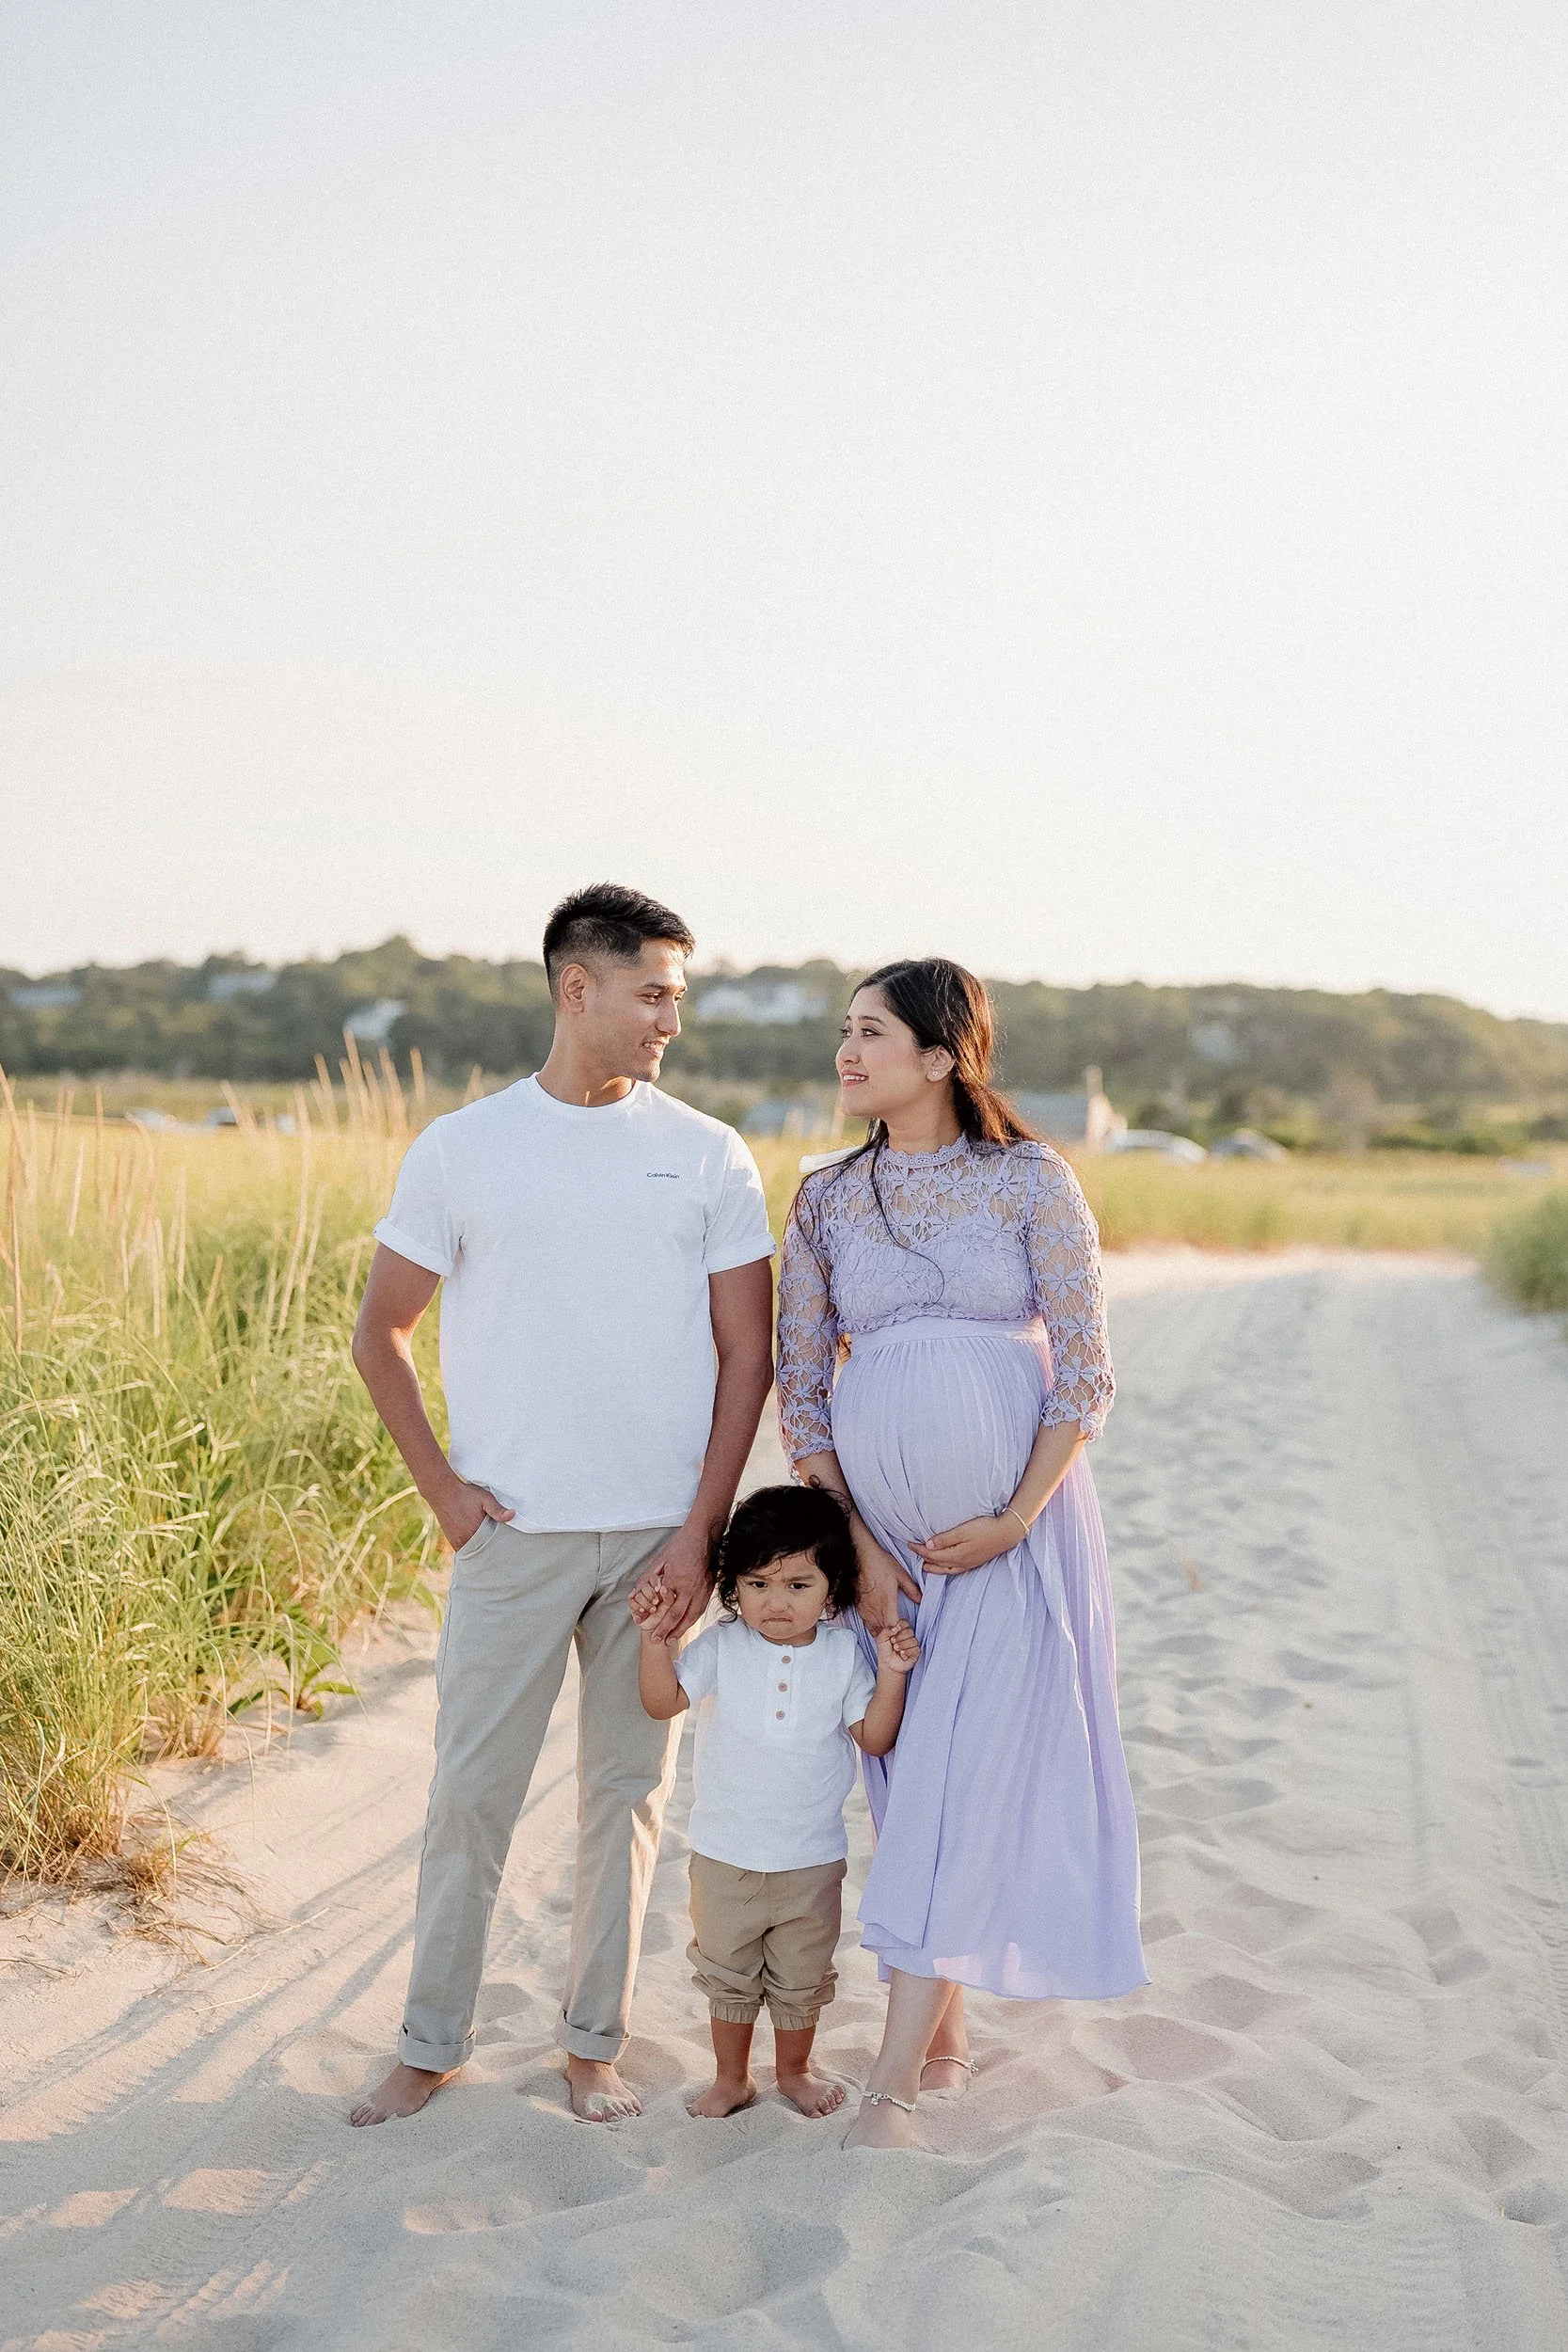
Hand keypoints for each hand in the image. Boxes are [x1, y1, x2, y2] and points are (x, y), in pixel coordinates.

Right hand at [436, 1479, 513, 1552]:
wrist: (442, 1492)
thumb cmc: (465, 1495)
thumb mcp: (485, 1498)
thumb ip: (498, 1509)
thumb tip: (513, 1515)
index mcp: (475, 1533)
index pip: (491, 1547)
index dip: (499, 1547)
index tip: (506, 1546)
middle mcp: (464, 1541)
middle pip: (482, 1551)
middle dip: (490, 1550)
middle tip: (500, 1549)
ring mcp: (456, 1542)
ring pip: (473, 1551)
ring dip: (480, 1549)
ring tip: (490, 1546)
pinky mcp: (451, 1539)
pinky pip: (464, 1549)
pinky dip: (472, 1547)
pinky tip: (478, 1543)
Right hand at [628, 1580, 664, 1631]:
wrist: (661, 1630)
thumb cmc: (669, 1615)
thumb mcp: (672, 1605)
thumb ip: (669, 1595)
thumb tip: (663, 1588)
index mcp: (659, 1585)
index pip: (653, 1578)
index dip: (655, 1583)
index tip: (659, 1589)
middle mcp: (648, 1589)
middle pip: (644, 1585)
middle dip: (650, 1594)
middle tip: (656, 1602)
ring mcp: (640, 1596)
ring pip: (638, 1594)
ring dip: (645, 1603)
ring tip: (652, 1610)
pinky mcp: (634, 1604)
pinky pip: (631, 1602)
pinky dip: (637, 1607)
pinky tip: (643, 1612)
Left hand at [630, 1522, 714, 1644]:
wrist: (703, 1537)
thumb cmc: (680, 1547)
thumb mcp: (659, 1561)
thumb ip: (646, 1580)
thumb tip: (633, 1596)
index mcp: (675, 1579)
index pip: (663, 1605)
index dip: (654, 1618)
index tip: (646, 1627)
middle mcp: (690, 1587)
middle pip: (677, 1615)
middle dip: (666, 1630)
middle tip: (657, 1641)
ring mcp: (702, 1589)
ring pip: (691, 1616)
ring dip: (680, 1630)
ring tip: (671, 1639)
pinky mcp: (709, 1589)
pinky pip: (700, 1610)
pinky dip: (691, 1620)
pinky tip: (685, 1626)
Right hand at [855, 1538, 922, 1633]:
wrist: (860, 1557)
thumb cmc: (881, 1564)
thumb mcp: (901, 1575)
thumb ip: (912, 1589)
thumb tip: (921, 1600)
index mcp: (887, 1603)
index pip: (893, 1628)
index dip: (899, 1633)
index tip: (904, 1629)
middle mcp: (874, 1609)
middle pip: (883, 1632)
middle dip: (892, 1636)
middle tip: (900, 1635)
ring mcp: (865, 1609)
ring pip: (874, 1630)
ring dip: (883, 1633)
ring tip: (891, 1634)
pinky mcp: (859, 1607)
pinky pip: (866, 1624)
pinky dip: (874, 1628)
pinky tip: (879, 1626)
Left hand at [874, 1622, 919, 1675]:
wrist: (887, 1664)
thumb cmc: (885, 1651)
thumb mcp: (881, 1639)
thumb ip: (886, 1630)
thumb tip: (896, 1628)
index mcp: (900, 1630)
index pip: (905, 1622)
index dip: (900, 1626)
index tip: (894, 1632)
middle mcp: (908, 1636)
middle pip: (910, 1631)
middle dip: (899, 1638)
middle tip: (893, 1643)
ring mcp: (912, 1644)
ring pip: (913, 1640)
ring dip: (902, 1646)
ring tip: (897, 1649)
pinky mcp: (916, 1653)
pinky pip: (916, 1649)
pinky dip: (907, 1652)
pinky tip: (902, 1654)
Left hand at [913, 1513, 1023, 1576]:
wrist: (1007, 1533)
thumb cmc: (985, 1528)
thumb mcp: (962, 1531)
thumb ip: (944, 1539)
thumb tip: (928, 1545)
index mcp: (956, 1555)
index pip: (932, 1554)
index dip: (919, 1550)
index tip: (909, 1544)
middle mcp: (961, 1562)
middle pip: (937, 1563)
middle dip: (924, 1559)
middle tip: (913, 1553)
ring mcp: (969, 1563)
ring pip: (946, 1569)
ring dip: (934, 1567)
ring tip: (925, 1566)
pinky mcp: (975, 1562)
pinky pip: (956, 1569)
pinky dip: (946, 1569)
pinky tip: (947, 1566)